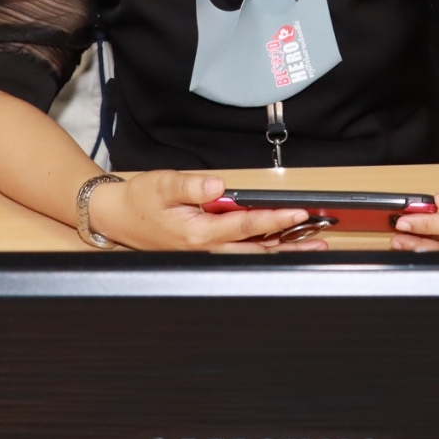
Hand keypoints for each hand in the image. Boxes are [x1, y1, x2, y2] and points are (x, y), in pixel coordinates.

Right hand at [87, 171, 325, 252]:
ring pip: (252, 254)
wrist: (118, 218)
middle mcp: (207, 249)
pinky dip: (265, 249)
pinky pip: (242, 252)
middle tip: (320, 241)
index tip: (299, 214)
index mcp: (198, 233)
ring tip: (311, 245)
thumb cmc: (139, 201)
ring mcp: (207, 253)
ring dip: (282, 251)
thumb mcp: (162, 185)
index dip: (274, 219)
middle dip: (290, 245)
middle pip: (257, 249)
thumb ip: (191, 186)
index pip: (246, 226)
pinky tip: (281, 244)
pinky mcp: (206, 251)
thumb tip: (217, 186)